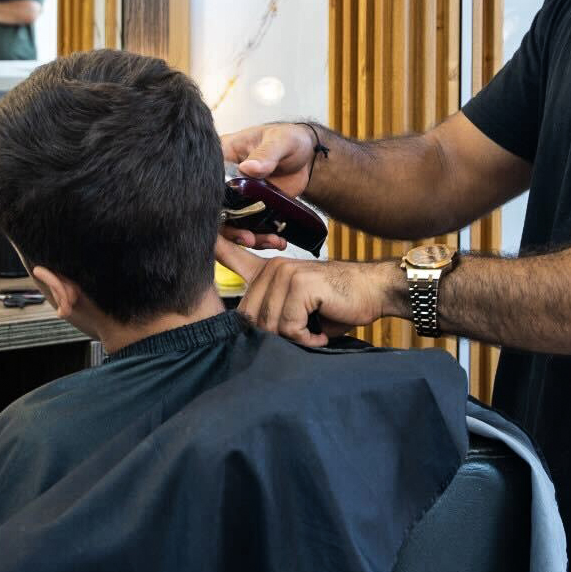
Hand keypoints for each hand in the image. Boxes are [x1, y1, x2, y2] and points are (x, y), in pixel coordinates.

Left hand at [215, 237, 401, 347]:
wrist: (373, 292)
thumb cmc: (335, 305)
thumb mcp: (297, 308)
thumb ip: (271, 312)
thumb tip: (244, 333)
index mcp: (267, 270)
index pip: (230, 253)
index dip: (212, 245)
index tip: (197, 233)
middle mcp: (272, 267)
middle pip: (250, 317)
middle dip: (275, 335)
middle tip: (302, 333)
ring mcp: (285, 272)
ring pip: (269, 324)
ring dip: (294, 338)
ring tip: (313, 332)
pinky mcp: (299, 283)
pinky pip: (289, 325)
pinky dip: (306, 338)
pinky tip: (320, 332)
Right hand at [218, 122, 316, 249]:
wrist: (307, 156)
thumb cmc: (288, 139)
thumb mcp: (280, 140)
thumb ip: (266, 153)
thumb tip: (248, 168)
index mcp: (222, 158)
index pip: (205, 184)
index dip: (209, 205)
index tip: (225, 218)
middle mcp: (224, 182)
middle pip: (215, 210)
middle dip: (229, 229)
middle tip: (249, 238)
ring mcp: (238, 199)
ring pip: (232, 224)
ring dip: (247, 238)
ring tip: (270, 241)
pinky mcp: (253, 210)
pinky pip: (250, 229)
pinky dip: (261, 238)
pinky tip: (277, 241)